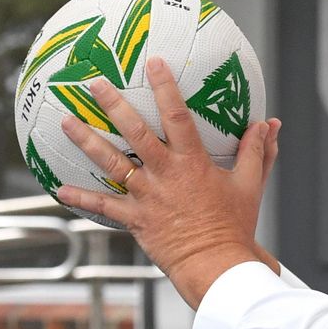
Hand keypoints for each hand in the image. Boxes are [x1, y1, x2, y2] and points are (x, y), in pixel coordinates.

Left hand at [57, 55, 281, 308]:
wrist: (216, 265)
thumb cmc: (234, 226)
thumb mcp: (251, 185)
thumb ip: (258, 151)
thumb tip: (269, 125)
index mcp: (192, 162)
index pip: (177, 116)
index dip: (165, 88)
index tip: (154, 63)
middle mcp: (165, 174)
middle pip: (135, 133)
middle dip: (113, 105)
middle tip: (94, 83)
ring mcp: (147, 196)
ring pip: (111, 164)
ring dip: (86, 141)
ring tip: (66, 121)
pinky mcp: (135, 219)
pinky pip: (104, 206)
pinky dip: (81, 197)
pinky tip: (58, 188)